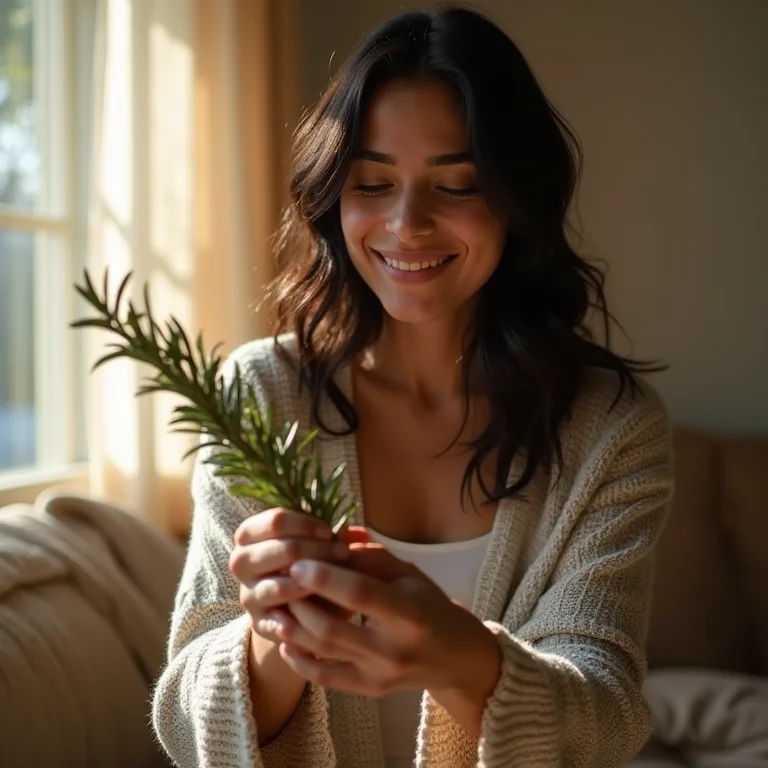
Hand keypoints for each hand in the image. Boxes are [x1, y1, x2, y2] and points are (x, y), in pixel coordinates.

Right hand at [228, 508, 368, 644]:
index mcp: (251, 534)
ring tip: (335, 581)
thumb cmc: (310, 565)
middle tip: (344, 553)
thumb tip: (361, 535)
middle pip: (278, 550)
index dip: (306, 524)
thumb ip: (335, 538)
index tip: (331, 533)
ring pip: (275, 586)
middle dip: (315, 550)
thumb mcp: (318, 546)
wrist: (296, 606)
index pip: (275, 521)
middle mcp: (241, 562)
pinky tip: (316, 615)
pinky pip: (273, 622)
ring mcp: (248, 594)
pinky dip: (294, 620)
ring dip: (309, 583)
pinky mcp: (257, 622)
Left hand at [262, 544, 501, 733]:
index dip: (325, 578)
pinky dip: (299, 660)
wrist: (454, 656)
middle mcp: (393, 649)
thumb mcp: (408, 574)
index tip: (297, 562)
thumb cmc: (429, 605)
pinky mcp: (368, 690)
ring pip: (322, 652)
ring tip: (274, 605)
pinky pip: (324, 678)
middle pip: (332, 627)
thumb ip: (371, 558)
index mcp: (409, 612)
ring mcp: (379, 675)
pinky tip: (284, 639)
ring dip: (292, 627)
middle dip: (299, 602)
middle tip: (278, 581)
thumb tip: (332, 539)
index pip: (360, 594)